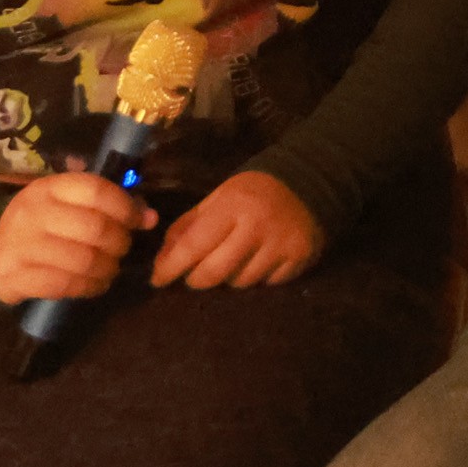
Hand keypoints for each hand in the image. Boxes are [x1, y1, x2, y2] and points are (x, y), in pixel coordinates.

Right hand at [0, 171, 151, 305]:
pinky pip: (64, 285)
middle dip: (119, 242)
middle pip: (94, 228)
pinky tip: (96, 285)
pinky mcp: (15, 276)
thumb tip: (149, 217)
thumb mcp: (66, 205)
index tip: (139, 221)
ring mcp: (21, 245)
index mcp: (49, 188)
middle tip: (122, 249)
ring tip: (110, 269)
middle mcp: (32, 213)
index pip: (96, 191)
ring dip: (107, 268)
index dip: (126, 207)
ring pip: (83, 260)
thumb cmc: (42, 225)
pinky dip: (89, 287)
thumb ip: (106, 206)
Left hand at [153, 170, 323, 290]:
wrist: (310, 181)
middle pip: (215, 273)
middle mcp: (257, 227)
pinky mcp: (300, 259)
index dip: (170, 267)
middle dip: (196, 279)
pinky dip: (256, 279)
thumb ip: (188, 226)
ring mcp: (281, 245)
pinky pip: (267, 284)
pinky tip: (256, 263)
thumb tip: (162, 260)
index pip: (193, 245)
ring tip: (229, 264)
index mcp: (232, 206)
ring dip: (228, 279)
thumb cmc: (254, 191)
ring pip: (240, 283)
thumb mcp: (217, 198)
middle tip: (192, 276)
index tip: (157, 279)